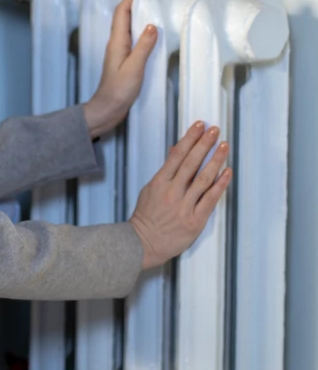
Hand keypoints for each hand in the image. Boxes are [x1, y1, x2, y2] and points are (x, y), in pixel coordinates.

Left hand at [83, 0, 157, 138]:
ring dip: (135, 12)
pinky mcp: (122, 59)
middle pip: (123, 15)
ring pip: (126, 25)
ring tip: (148, 4)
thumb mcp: (134, 68)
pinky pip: (130, 36)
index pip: (122, 12)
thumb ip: (143, 47)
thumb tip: (151, 26)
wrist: (107, 109)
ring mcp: (118, 51)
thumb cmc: (117, 92)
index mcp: (117, 42)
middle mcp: (116, 44)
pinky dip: (138, 27)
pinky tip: (146, 31)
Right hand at [129, 122, 231, 270]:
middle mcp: (172, 192)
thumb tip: (175, 149)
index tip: (200, 126)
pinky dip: (220, 185)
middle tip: (215, 130)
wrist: (143, 244)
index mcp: (160, 182)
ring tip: (224, 146)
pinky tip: (227, 172)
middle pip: (191, 163)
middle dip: (204, 144)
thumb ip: (166, 170)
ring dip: (215, 160)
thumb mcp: (151, 189)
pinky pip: (210, 199)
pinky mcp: (195, 220)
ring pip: (203, 179)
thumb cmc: (146, 217)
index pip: (177, 155)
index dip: (190, 138)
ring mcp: (184, 206)